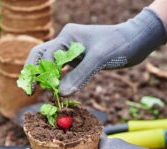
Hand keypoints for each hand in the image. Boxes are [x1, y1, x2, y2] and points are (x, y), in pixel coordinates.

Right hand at [25, 8, 166, 95]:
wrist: (137, 41)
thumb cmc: (119, 44)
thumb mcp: (99, 58)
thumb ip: (80, 75)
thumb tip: (61, 93)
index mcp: (67, 36)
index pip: (47, 55)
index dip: (45, 74)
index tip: (46, 90)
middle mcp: (66, 42)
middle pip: (41, 56)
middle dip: (34, 73)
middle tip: (30, 91)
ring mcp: (72, 51)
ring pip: (50, 64)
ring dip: (44, 78)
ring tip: (39, 93)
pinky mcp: (79, 60)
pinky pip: (63, 70)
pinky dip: (57, 80)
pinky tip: (56, 91)